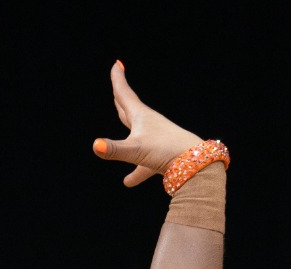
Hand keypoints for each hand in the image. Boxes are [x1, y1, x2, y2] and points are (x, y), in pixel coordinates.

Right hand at [92, 61, 202, 187]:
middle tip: (118, 84)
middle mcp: (148, 125)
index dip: (118, 80)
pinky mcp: (162, 157)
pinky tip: (128, 182)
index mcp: (140, 117)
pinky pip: (145, 164)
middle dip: (121, 99)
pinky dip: (136, 171)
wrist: (195, 164)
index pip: (125, 94)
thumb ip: (114, 150)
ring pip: (136, 135)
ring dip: (126, 135)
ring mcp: (156, 140)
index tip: (117, 64)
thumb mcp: (136, 150)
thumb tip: (96, 146)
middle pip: (130, 109)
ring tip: (116, 138)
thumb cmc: (166, 151)